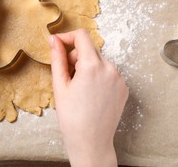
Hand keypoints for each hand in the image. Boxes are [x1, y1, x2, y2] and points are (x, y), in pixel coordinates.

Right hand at [49, 29, 128, 166]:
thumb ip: (57, 58)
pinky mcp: (124, 87)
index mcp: (92, 66)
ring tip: (79, 87)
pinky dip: (98, 76)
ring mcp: (119, 78)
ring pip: (99, 61)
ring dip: (87, 66)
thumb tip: (54, 40)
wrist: (91, 142)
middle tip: (66, 74)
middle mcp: (110, 68)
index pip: (82, 36)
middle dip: (75, 56)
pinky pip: (108, 72)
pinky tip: (91, 93)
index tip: (57, 44)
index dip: (67, 37)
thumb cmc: (72, 117)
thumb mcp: (60, 85)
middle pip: (90, 49)